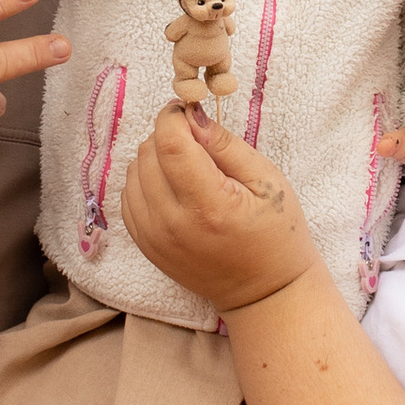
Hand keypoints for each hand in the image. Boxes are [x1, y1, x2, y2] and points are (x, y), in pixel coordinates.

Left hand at [122, 104, 318, 311]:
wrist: (263, 291)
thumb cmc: (275, 234)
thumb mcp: (267, 181)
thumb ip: (225, 145)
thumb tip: (191, 116)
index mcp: (208, 205)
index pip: (169, 144)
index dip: (174, 117)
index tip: (189, 112)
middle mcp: (172, 223)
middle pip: (147, 154)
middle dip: (168, 137)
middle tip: (198, 144)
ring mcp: (153, 238)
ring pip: (133, 172)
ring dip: (155, 158)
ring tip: (188, 168)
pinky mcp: (145, 246)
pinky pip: (128, 196)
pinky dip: (145, 181)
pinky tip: (172, 186)